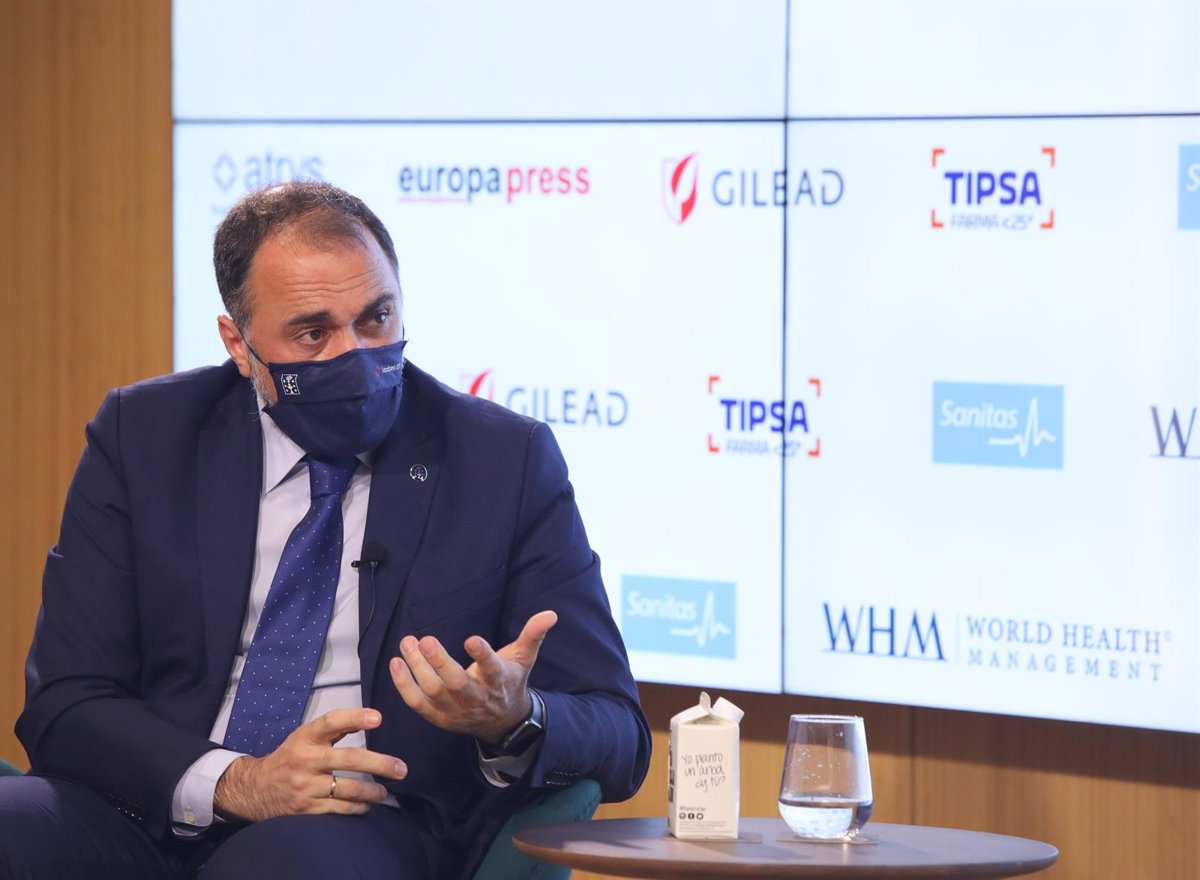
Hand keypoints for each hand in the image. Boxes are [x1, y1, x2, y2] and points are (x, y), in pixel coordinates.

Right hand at [213, 708, 406, 821]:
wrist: (255, 789)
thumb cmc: (289, 758)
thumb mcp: (305, 738)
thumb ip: (334, 729)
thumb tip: (370, 718)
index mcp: (305, 738)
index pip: (331, 722)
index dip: (354, 718)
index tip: (378, 717)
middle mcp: (306, 760)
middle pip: (348, 759)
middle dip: (379, 764)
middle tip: (401, 768)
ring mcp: (306, 786)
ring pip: (348, 788)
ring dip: (372, 791)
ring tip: (385, 791)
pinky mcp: (306, 809)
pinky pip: (339, 809)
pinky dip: (357, 807)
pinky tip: (367, 805)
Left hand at [388, 609, 557, 742]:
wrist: (502, 722)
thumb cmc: (509, 681)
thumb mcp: (523, 658)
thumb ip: (533, 635)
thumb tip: (550, 613)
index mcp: (498, 681)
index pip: (492, 668)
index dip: (482, 655)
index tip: (470, 640)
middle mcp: (477, 698)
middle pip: (455, 684)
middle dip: (439, 663)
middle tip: (424, 639)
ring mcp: (456, 711)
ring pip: (433, 692)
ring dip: (416, 668)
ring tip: (407, 643)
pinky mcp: (439, 717)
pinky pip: (417, 704)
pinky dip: (404, 685)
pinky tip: (396, 663)